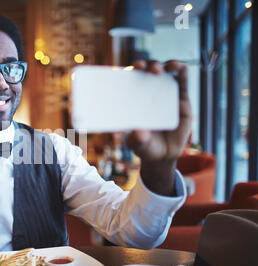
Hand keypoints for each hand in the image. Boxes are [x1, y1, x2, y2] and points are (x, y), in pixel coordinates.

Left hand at [126, 60, 191, 195]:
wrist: (164, 156)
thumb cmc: (146, 146)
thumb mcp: (139, 144)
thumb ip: (138, 139)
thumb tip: (139, 132)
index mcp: (135, 100)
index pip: (131, 80)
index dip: (129, 71)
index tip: (127, 70)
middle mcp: (150, 93)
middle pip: (148, 72)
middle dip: (144, 65)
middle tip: (141, 68)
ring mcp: (166, 94)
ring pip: (166, 72)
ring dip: (163, 65)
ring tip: (159, 69)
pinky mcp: (182, 99)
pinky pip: (182, 81)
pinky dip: (181, 71)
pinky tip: (179, 67)